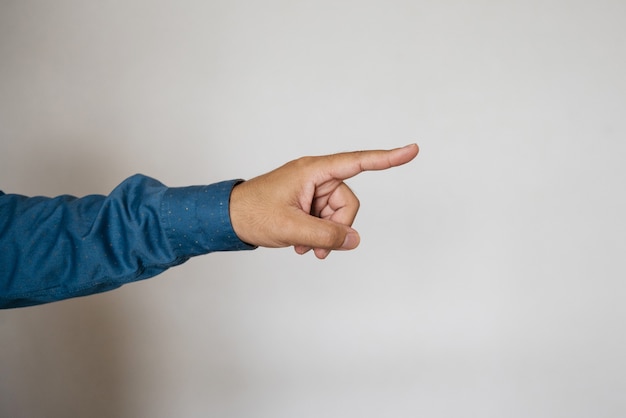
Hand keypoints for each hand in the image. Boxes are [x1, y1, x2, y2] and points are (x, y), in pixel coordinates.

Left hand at [229, 143, 418, 258]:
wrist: (228, 218)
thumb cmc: (253, 213)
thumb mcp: (291, 228)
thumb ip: (326, 236)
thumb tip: (354, 240)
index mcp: (313, 171)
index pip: (357, 162)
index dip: (387, 159)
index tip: (412, 150)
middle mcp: (315, 176)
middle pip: (348, 200)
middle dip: (337, 226)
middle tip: (317, 246)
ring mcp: (311, 189)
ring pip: (337, 213)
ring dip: (326, 234)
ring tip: (305, 248)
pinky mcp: (307, 201)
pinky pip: (326, 218)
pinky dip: (319, 234)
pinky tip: (302, 245)